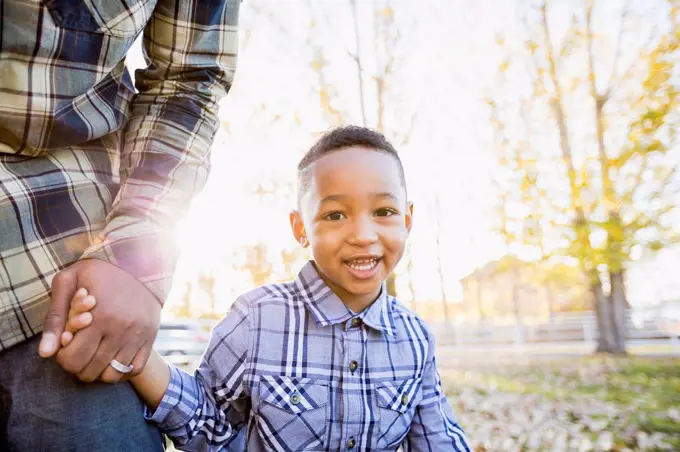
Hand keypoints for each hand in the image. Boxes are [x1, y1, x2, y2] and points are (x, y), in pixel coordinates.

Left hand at [40, 259, 160, 382]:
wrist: (139, 262)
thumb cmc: (98, 271)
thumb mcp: (68, 282)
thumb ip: (54, 317)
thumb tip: (45, 353)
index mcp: (99, 317)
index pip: (73, 359)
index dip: (63, 358)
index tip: (66, 345)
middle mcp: (121, 330)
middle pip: (91, 370)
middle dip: (78, 366)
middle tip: (78, 351)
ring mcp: (138, 336)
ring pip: (112, 375)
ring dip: (98, 371)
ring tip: (94, 356)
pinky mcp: (150, 338)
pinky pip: (134, 369)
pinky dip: (121, 371)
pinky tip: (112, 358)